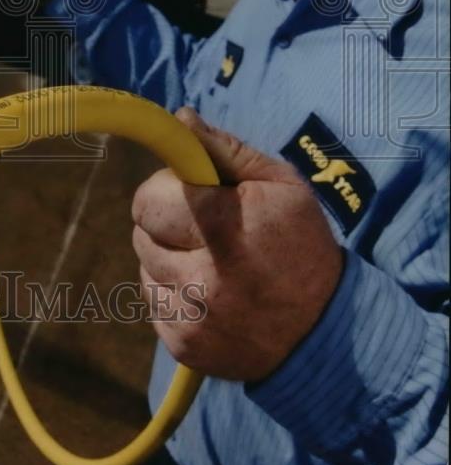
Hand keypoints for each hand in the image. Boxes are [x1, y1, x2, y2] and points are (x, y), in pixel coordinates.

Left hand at [131, 107, 342, 381]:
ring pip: (144, 264)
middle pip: (141, 229)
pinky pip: (153, 301)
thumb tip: (181, 119)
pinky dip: (172, 292)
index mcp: (228, 229)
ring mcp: (191, 318)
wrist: (323, 334)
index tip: (186, 189)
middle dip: (163, 219)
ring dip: (166, 256)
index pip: (152, 197)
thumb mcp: (281, 186)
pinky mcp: (182, 346)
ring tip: (208, 260)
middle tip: (199, 224)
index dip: (166, 188)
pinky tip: (208, 292)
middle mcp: (204, 279)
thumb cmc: (301, 245)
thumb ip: (226, 150)